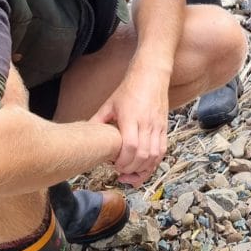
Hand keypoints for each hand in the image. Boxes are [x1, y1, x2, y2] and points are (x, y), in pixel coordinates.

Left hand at [91, 70, 170, 185]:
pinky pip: (162, 150)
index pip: (130, 146)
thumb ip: (98, 121)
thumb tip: (86, 136)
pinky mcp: (165, 128)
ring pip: (154, 155)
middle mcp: (146, 123)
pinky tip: (144, 166)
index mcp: (130, 117)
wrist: (151, 76)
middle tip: (121, 172)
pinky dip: (154, 162)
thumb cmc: (129, 89)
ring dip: (143, 169)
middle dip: (131, 169)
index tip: (115, 165)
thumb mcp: (109, 104)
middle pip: (142, 154)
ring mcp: (157, 126)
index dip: (123, 161)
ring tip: (132, 173)